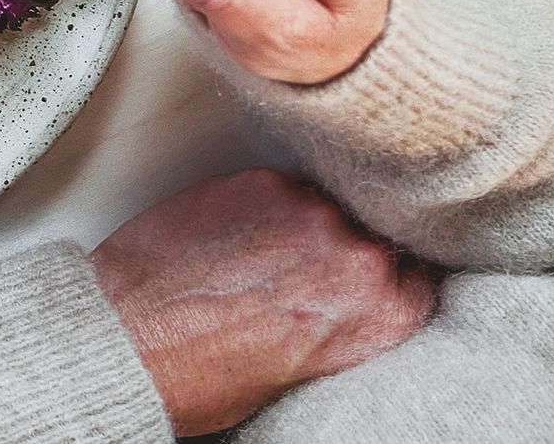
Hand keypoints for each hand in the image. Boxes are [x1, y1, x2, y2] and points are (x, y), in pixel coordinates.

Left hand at [92, 169, 438, 436]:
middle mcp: (356, 254)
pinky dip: (259, 201)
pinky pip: (276, 184)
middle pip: (371, 230)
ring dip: (300, 218)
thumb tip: (346, 294)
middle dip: (344, 244)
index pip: (419, 273)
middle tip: (301, 263)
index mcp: (382, 313)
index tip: (370, 271)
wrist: (134, 343)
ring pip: (323, 200)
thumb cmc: (208, 373)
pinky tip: (230, 231)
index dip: (390, 271)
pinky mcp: (257, 180)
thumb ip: (347, 321)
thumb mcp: (307, 367)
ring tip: (258, 250)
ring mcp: (306, 210)